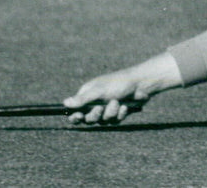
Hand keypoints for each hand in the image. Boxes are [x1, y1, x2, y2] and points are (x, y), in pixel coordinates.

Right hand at [63, 52, 181, 124]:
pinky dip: (120, 115)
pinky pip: (114, 122)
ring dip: (110, 113)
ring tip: (117, 102)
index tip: (78, 117)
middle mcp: (95, 102)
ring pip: (103, 122)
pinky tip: (125, 106)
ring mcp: (107, 109)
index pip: (76, 109)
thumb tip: (65, 103)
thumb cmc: (118, 83)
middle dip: (96, 115)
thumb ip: (83, 99)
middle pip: (88, 119)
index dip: (75, 116)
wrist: (141, 85)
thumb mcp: (99, 91)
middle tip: (101, 108)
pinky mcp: (117, 114)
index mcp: (88, 94)